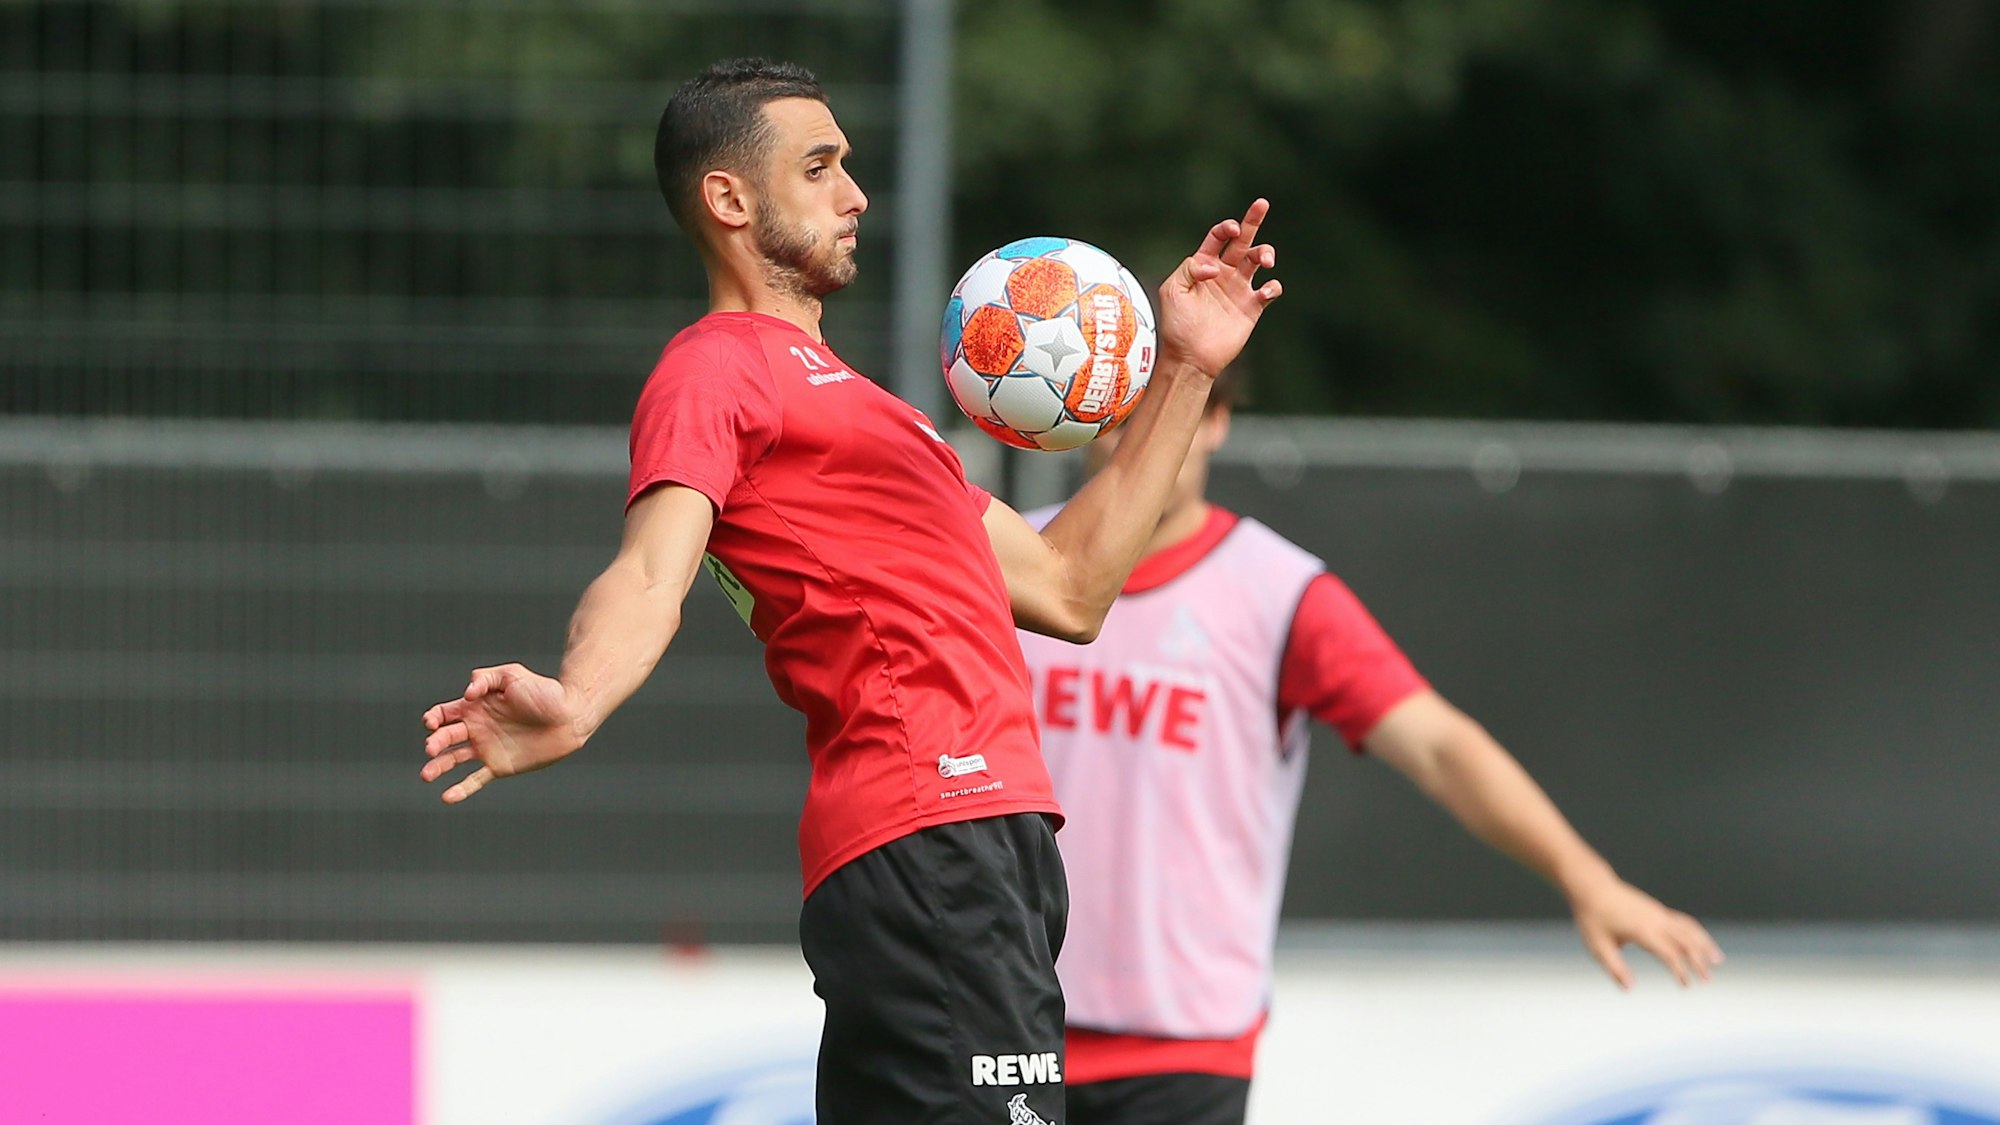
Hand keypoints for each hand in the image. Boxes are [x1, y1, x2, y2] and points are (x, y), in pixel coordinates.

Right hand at [420, 664, 582, 802]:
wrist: (570, 716)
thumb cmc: (544, 691)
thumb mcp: (513, 675)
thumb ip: (487, 678)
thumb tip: (467, 693)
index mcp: (477, 706)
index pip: (445, 713)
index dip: (434, 718)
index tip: (432, 723)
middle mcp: (478, 728)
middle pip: (446, 737)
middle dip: (435, 743)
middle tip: (431, 749)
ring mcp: (488, 748)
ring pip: (454, 760)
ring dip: (438, 767)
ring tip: (426, 775)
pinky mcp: (500, 766)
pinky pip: (476, 780)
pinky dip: (461, 789)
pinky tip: (446, 797)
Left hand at [1155, 198, 1283, 377]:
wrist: (1190, 358)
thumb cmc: (1176, 325)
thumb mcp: (1172, 290)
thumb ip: (1190, 269)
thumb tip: (1215, 267)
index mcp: (1203, 265)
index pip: (1217, 238)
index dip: (1225, 229)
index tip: (1231, 230)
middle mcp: (1224, 272)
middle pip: (1243, 240)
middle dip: (1252, 220)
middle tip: (1261, 204)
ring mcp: (1239, 289)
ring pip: (1258, 260)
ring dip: (1265, 252)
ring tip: (1264, 260)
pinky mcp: (1252, 307)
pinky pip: (1269, 290)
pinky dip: (1272, 286)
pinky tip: (1265, 291)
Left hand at [1570, 876, 1724, 988]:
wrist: (1592, 887)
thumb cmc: (1593, 917)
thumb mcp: (1599, 947)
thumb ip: (1615, 968)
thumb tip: (1629, 989)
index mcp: (1643, 930)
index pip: (1670, 953)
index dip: (1681, 970)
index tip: (1686, 985)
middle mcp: (1655, 920)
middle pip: (1686, 940)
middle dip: (1699, 960)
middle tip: (1707, 980)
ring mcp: (1658, 912)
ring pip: (1689, 928)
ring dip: (1704, 944)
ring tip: (1718, 960)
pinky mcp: (1657, 909)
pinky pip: (1683, 921)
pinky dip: (1696, 933)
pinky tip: (1700, 943)